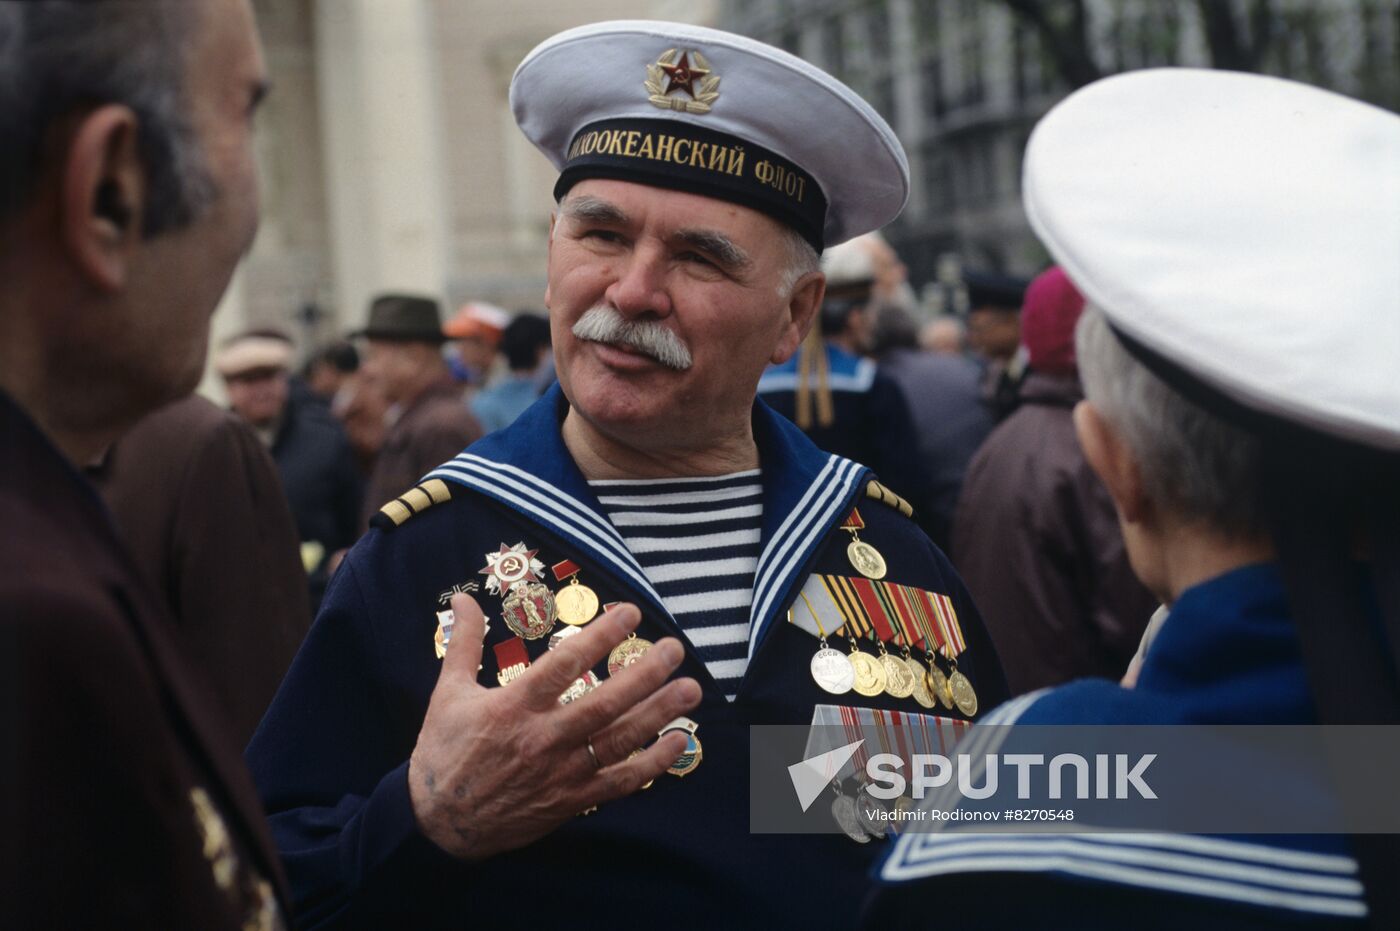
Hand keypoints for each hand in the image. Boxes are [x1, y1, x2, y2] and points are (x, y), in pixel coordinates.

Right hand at [407, 594, 701, 859]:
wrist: (437, 824)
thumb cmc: (445, 752)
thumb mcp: (448, 693)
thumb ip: (465, 643)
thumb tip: (461, 598)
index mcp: (513, 708)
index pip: (565, 664)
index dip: (600, 637)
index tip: (631, 614)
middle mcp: (542, 739)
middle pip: (603, 703)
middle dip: (644, 674)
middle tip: (673, 648)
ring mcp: (561, 773)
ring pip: (618, 741)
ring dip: (658, 715)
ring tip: (690, 690)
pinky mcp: (571, 801)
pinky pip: (620, 783)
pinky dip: (652, 765)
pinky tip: (678, 742)